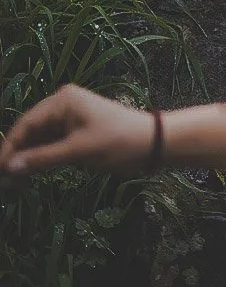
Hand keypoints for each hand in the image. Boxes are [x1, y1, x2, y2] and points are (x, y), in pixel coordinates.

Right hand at [0, 84, 153, 178]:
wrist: (151, 144)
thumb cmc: (117, 142)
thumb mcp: (79, 151)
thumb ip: (43, 158)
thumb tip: (10, 167)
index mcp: (62, 101)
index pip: (26, 124)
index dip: (9, 148)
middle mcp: (62, 106)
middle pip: (29, 132)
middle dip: (16, 156)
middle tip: (4, 183)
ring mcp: (68, 120)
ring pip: (38, 142)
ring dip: (26, 161)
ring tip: (12, 185)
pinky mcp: (74, 134)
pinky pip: (50, 147)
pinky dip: (39, 162)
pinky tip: (28, 179)